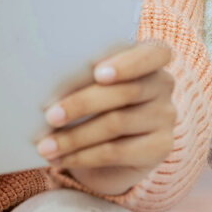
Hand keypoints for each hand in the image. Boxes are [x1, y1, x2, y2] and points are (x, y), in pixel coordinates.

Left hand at [36, 39, 177, 194]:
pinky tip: (61, 158)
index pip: (153, 53)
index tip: (98, 74)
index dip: (127, 64)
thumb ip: (83, 77)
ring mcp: (165, 116)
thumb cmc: (94, 102)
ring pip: (116, 123)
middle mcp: (163, 84)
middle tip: (50, 116)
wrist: (110, 150)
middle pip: (124, 92)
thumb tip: (51, 87)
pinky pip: (116, 151)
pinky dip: (82, 156)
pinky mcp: (160, 147)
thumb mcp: (90, 83)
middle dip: (81, 104)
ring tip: (45, 145)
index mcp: (150, 56)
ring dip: (74, 137)